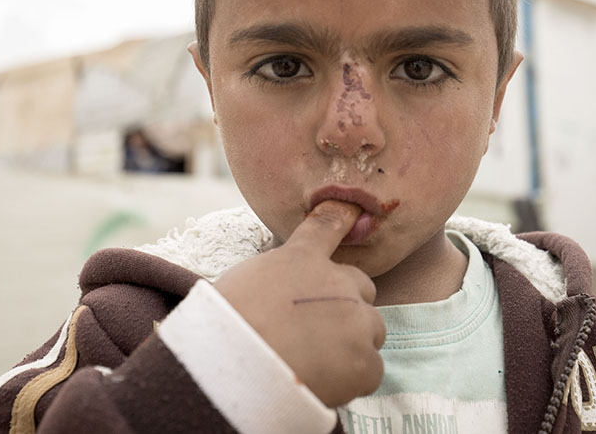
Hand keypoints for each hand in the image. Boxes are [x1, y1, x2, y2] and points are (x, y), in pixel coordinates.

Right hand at [213, 201, 385, 406]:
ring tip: (314, 363)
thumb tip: (289, 291)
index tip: (353, 212)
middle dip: (347, 308)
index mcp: (302, 258)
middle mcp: (338, 282)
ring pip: (371, 332)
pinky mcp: (365, 362)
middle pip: (362, 290)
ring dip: (352, 346)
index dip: (342, 217)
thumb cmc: (224, 326)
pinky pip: (371, 371)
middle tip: (314, 333)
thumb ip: (276, 277)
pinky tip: (323, 383)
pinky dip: (352, 380)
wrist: (232, 366)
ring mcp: (356, 321)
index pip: (328, 226)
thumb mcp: (241, 280)